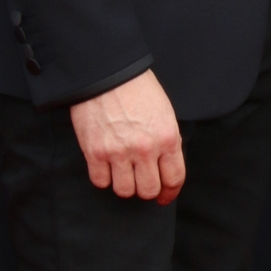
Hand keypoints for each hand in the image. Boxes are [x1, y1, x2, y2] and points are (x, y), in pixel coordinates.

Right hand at [68, 69, 183, 203]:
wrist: (109, 74)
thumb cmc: (139, 89)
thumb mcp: (165, 112)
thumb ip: (167, 140)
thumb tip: (165, 166)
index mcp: (167, 137)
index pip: (174, 177)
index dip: (170, 191)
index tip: (165, 196)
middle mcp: (145, 149)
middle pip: (149, 190)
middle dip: (147, 189)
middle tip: (143, 181)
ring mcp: (118, 153)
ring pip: (125, 191)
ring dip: (125, 184)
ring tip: (124, 171)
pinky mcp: (95, 153)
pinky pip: (101, 182)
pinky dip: (104, 178)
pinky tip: (107, 166)